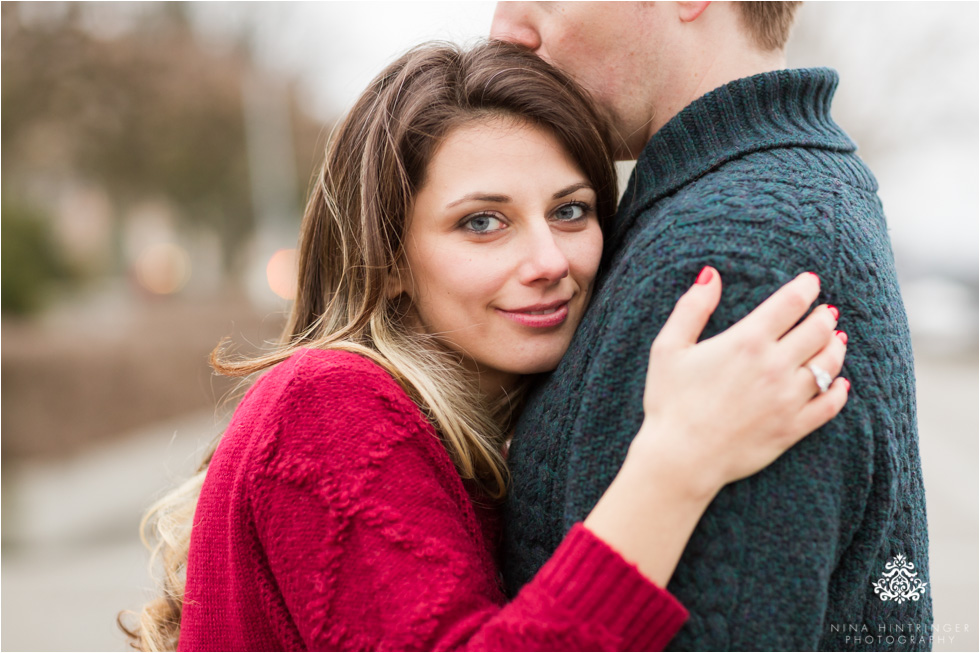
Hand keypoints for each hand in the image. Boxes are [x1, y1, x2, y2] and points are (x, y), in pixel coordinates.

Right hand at [631, 267, 848, 500]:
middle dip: (824, 316)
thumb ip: (692, 308)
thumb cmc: (670, 401)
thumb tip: (710, 275)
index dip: (805, 287)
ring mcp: (788, 398)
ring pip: (829, 364)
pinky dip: (840, 390)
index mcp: (747, 341)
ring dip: (836, 346)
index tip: (810, 282)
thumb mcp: (668, 348)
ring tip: (836, 339)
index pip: (790, 303)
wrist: (681, 457)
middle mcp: (775, 366)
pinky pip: (830, 405)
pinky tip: (840, 383)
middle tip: (825, 312)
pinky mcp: (793, 427)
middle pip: (818, 330)